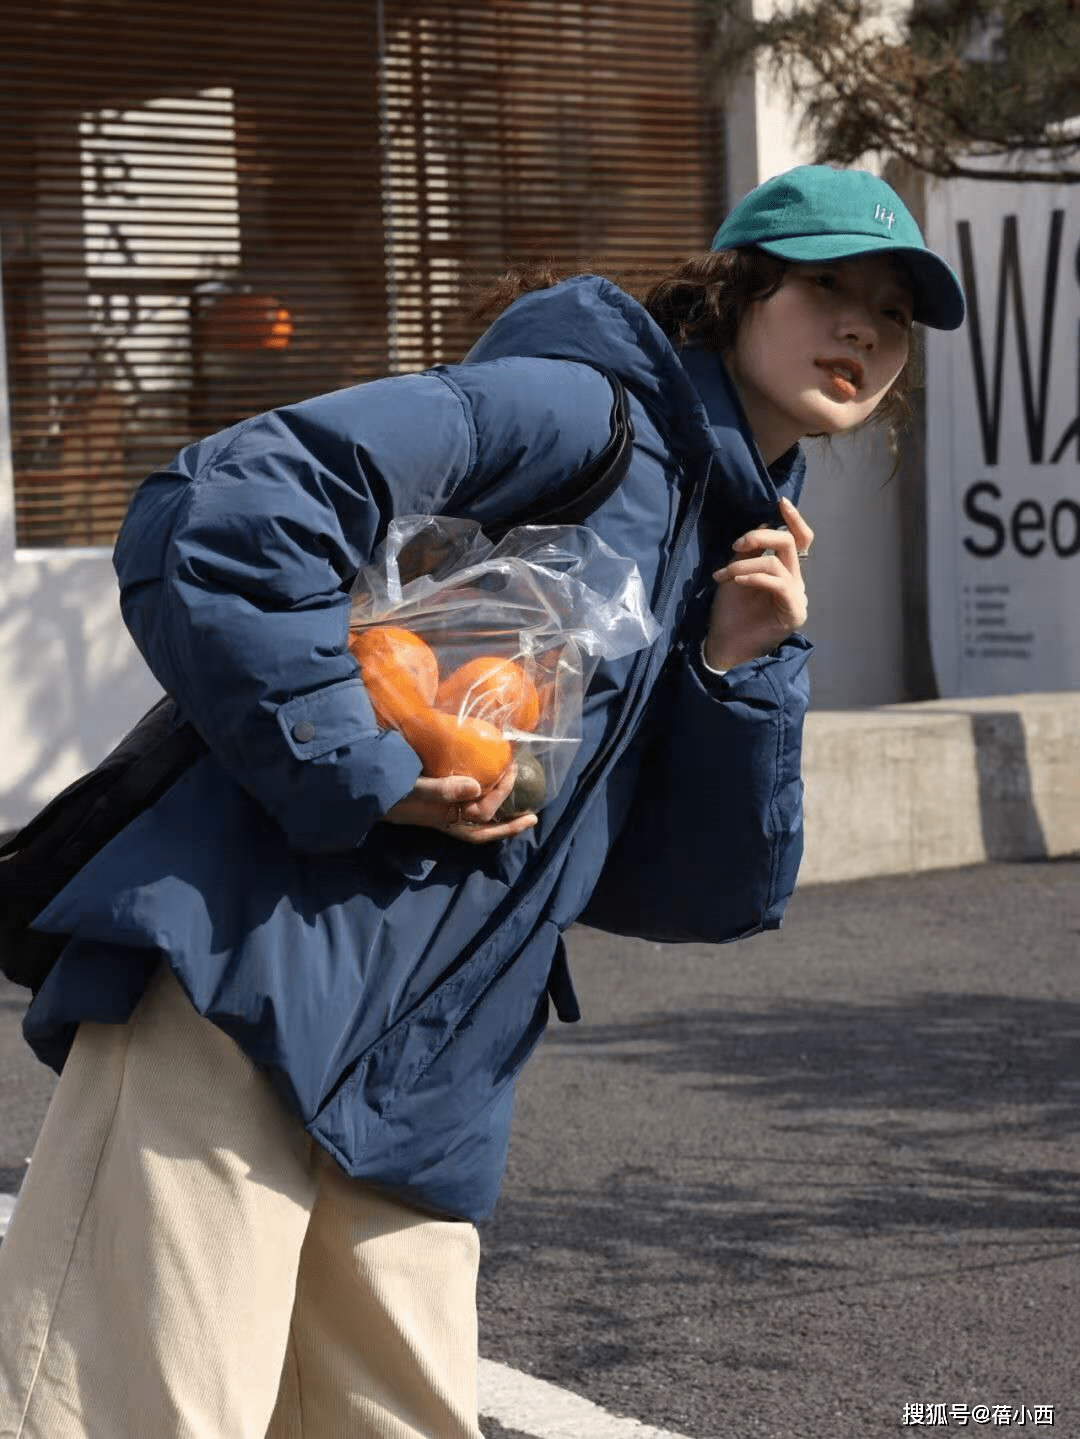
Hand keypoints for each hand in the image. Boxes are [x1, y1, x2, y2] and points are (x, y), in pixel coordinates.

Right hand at [383, 765, 536, 843]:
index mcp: (443, 817)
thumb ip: (442, 788)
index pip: (482, 812)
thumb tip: (477, 787)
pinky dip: (477, 808)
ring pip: (475, 825)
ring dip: (497, 821)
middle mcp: (444, 820)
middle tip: (532, 816)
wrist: (361, 790)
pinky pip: (462, 813)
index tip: (511, 771)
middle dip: (509, 826)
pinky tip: (484, 796)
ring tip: (519, 815)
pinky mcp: (431, 807)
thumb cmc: (388, 789)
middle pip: (483, 830)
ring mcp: (438, 816)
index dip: (500, 795)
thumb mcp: (414, 788)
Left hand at [705, 496, 812, 669]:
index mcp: (784, 571)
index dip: (794, 519)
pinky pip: (777, 583)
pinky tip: (735, 581)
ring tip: (722, 576)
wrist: (724, 644)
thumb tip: (761, 527)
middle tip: (736, 546)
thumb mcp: (736, 573)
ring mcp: (797, 596)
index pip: (799, 540)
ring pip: (776, 563)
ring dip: (744, 565)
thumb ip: (750, 552)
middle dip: (760, 537)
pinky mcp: (794, 611)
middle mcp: (795, 581)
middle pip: (789, 543)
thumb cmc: (730, 612)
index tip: (780, 502)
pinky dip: (753, 577)